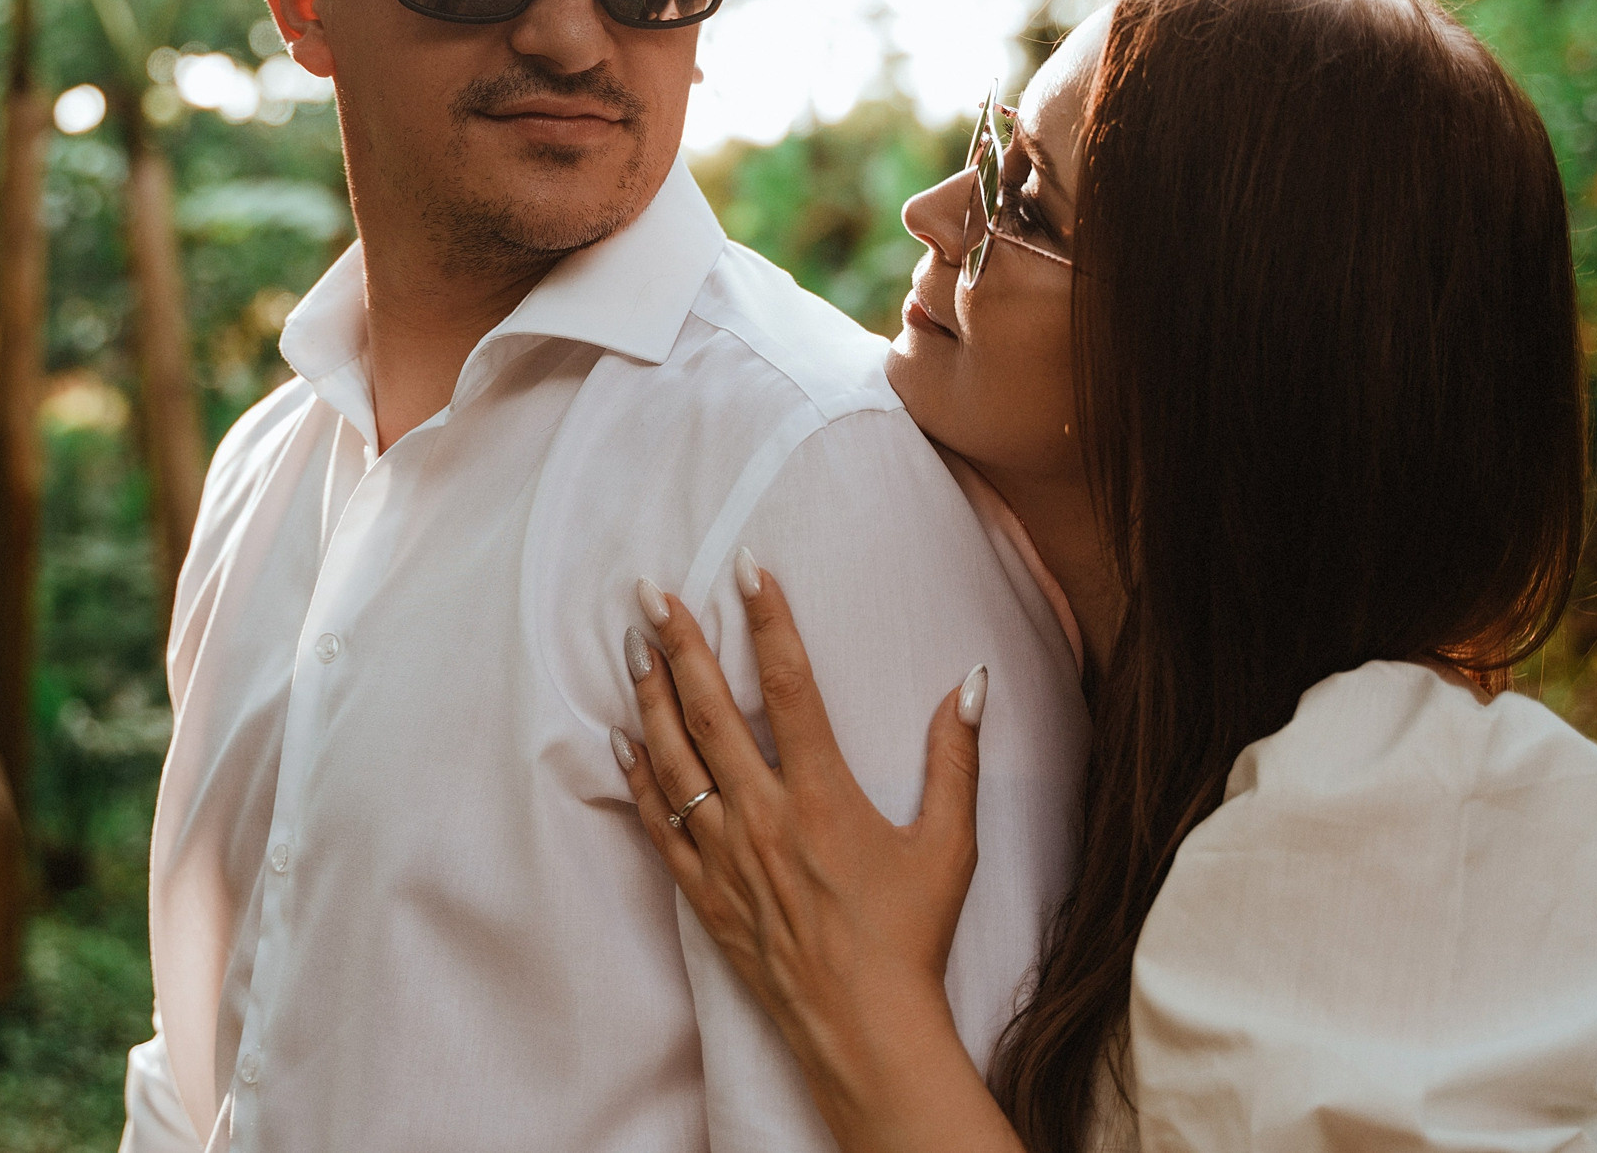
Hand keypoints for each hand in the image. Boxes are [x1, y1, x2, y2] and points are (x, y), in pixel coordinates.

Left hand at [615, 551, 992, 1132]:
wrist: (863, 1027)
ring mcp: (726, 855)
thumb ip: (957, 758)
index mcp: (821, 795)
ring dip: (650, 699)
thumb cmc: (910, 936)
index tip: (747, 568)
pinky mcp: (706, 893)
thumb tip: (972, 683)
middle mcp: (763, 816)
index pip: (787, 684)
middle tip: (650, 592)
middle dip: (678, 643)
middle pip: (708, 711)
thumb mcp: (949, 844)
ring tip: (633, 648)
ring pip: (673, 761)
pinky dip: (639, 779)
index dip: (767, 620)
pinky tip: (624, 744)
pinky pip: (660, 825)